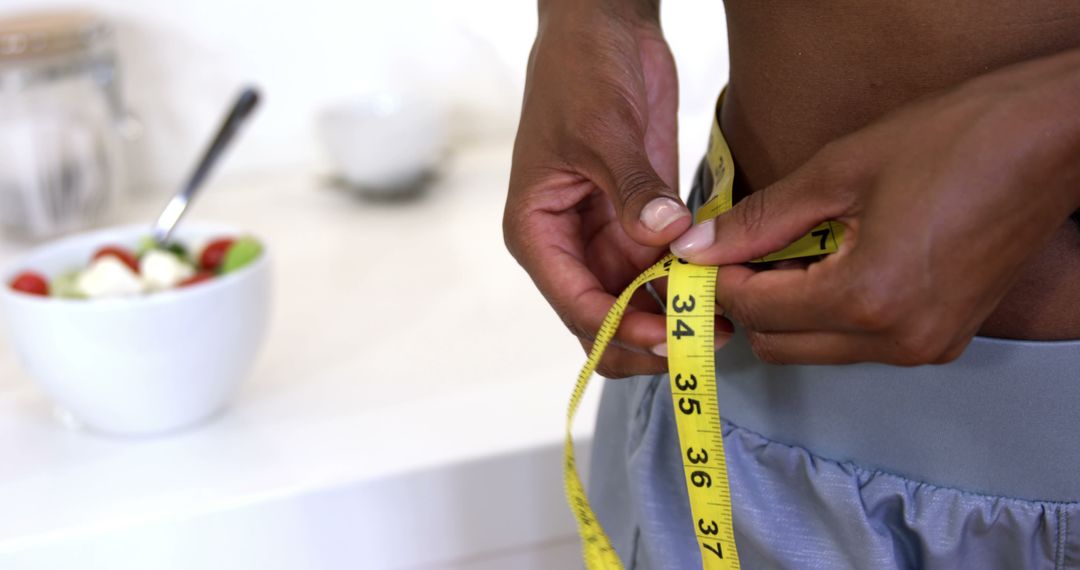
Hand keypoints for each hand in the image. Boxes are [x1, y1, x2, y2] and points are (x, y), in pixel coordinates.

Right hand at [505, 2, 710, 377]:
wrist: (604, 29)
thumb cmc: (578, 73)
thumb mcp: (602, 130)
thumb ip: (633, 188)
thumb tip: (664, 238)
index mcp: (538, 231)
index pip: (576, 304)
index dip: (622, 329)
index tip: (671, 335)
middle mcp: (569, 245)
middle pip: (604, 319)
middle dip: (648, 336)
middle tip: (703, 339)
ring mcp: (607, 236)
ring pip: (637, 303)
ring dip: (674, 316)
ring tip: (724, 321)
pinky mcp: (642, 221)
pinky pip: (663, 271)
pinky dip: (689, 285)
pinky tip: (725, 288)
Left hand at [671, 53, 1079, 364]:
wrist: (1051, 141)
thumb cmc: (954, 141)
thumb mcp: (839, 170)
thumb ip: (760, 218)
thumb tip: (700, 245)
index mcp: (867, 300)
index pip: (757, 310)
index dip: (715, 281)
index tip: (697, 254)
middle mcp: (897, 340)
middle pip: (780, 345)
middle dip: (748, 300)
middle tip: (739, 249)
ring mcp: (925, 346)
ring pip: (817, 348)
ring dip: (789, 307)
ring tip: (791, 246)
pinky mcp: (942, 338)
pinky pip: (858, 342)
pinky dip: (829, 312)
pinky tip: (833, 260)